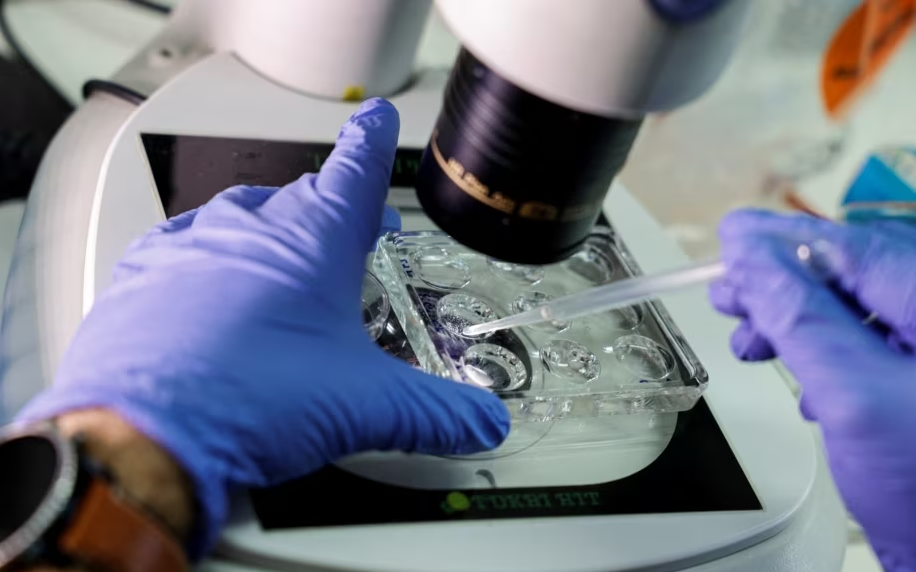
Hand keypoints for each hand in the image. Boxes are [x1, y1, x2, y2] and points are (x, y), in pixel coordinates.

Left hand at [16, 99, 509, 557]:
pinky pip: (183, 251)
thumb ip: (435, 413)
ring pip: (239, 221)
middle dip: (329, 212)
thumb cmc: (249, 396)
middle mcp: (249, 227)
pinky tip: (213, 302)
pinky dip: (208, 267)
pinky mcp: (141, 276)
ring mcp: (189, 246)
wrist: (143, 431)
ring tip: (283, 275)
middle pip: (300, 198)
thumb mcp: (366, 408)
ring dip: (268, 238)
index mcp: (312, 238)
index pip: (354, 169)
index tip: (374, 120)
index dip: (371, 143)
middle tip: (349, 237)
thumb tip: (480, 423)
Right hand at [710, 209, 915, 568]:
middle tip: (732, 290)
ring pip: (865, 295)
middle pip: (863, 267)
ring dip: (800, 310)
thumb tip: (754, 262)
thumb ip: (800, 320)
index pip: (864, 250)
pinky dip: (827, 337)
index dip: (787, 243)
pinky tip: (798, 362)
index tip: (733, 239)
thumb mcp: (855, 401)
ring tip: (753, 334)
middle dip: (787, 278)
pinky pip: (877, 326)